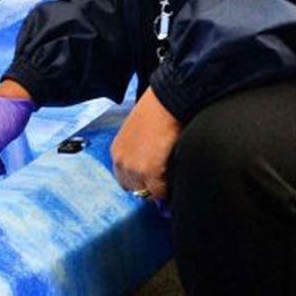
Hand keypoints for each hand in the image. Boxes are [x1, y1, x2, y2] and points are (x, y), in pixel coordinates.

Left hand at [111, 88, 181, 203]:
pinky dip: (170, 191)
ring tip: (173, 183)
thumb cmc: (157, 112)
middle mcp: (122, 163)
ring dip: (160, 190)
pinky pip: (161, 193)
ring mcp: (135, 169)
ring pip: (149, 194)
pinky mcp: (151, 172)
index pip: (125, 181)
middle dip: (150, 189)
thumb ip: (140, 151)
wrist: (168, 101)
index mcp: (117, 152)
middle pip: (136, 190)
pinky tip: (178, 181)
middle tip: (166, 185)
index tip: (153, 183)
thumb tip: (152, 164)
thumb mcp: (138, 133)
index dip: (141, 183)